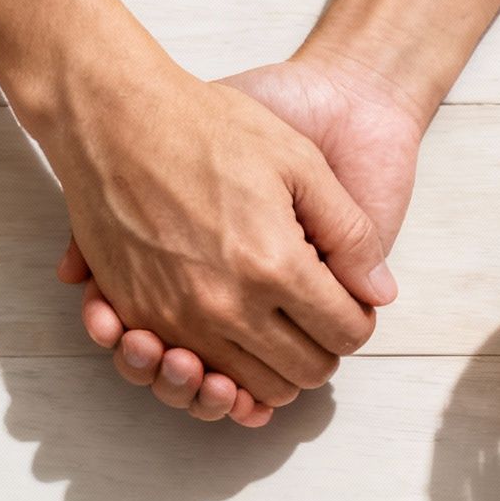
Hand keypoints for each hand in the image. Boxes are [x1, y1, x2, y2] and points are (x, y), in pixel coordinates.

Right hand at [63, 40, 427, 423]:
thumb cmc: (211, 127)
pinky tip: (232, 335)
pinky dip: (219, 367)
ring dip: (274, 368)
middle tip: (316, 314)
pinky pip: (195, 372)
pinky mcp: (139, 316)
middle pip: (303, 373)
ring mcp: (176, 318)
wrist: (119, 113)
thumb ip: (352, 234)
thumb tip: (380, 294)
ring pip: (252, 387)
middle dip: (322, 349)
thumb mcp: (303, 164)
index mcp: (274, 266)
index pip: (344, 334)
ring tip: (278, 328)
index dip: (357, 321)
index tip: (348, 301)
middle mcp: (225, 305)